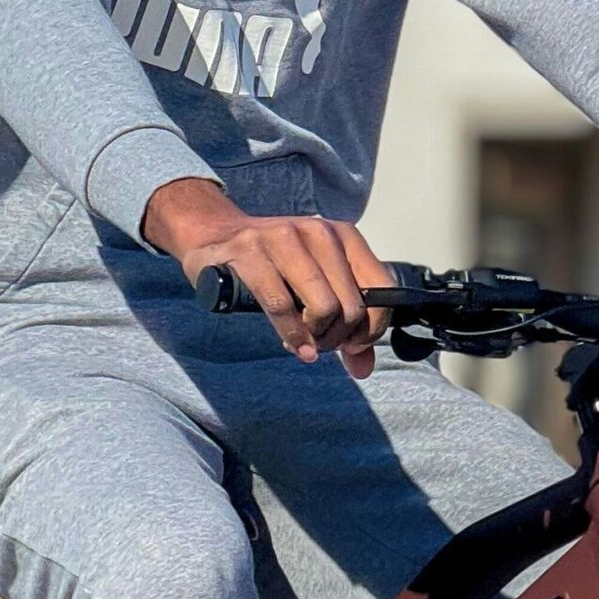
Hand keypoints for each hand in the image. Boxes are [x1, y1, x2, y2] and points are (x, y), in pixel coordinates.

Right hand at [142, 178, 390, 378]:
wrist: (216, 235)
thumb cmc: (273, 265)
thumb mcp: (317, 284)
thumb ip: (346, 324)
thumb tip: (363, 366)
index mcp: (344, 235)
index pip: (382, 288)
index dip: (372, 328)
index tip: (353, 345)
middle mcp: (318, 232)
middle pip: (351, 306)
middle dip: (338, 338)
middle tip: (320, 345)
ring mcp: (282, 238)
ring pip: (323, 307)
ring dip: (316, 338)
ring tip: (305, 344)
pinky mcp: (249, 253)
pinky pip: (282, 306)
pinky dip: (292, 335)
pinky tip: (293, 346)